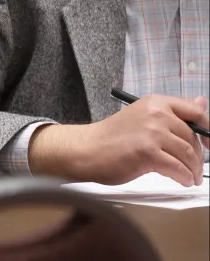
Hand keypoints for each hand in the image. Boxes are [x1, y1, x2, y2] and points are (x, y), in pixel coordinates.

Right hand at [32, 95, 208, 186]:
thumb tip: (202, 103)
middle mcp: (156, 114)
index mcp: (156, 103)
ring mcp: (152, 133)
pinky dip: (183, 177)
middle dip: (198, 157)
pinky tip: (183, 180)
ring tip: (190, 177)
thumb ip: (172, 113)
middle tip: (194, 168)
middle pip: (192, 137)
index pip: (195, 111)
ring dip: (192, 170)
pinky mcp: (148, 153)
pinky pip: (177, 167)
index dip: (208, 129)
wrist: (86, 150)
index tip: (209, 144)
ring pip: (188, 154)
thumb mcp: (143, 117)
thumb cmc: (111, 137)